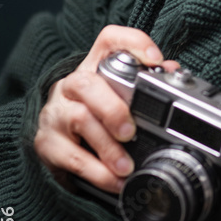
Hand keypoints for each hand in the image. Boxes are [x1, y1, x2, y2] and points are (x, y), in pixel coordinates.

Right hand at [33, 25, 180, 192]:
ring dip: (108, 147)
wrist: (58, 143)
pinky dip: (98, 173)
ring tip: (127, 166)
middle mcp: (71, 85)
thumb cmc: (96, 114)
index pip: (109, 40)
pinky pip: (72, 157)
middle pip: (87, 83)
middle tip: (130, 132)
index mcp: (94, 67)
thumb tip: (173, 70)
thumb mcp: (119, 97)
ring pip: (78, 119)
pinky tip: (115, 181)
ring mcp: (56, 112)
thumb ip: (146, 83)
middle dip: (113, 108)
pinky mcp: (47, 143)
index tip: (154, 60)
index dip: (133, 43)